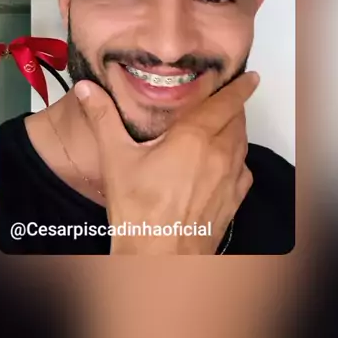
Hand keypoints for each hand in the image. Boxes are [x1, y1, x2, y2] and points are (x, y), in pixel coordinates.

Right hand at [74, 72, 258, 254]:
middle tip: (227, 97)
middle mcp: (219, 155)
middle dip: (234, 106)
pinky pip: (243, 170)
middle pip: (237, 120)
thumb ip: (103, 117)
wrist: (158, 260)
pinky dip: (237, 158)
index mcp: (194, 138)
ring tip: (223, 124)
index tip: (250, 76)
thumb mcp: (116, 158)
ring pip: (242, 144)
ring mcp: (230, 180)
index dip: (239, 87)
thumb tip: (87, 89)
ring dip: (236, 130)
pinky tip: (222, 161)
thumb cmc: (138, 211)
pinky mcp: (233, 202)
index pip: (226, 103)